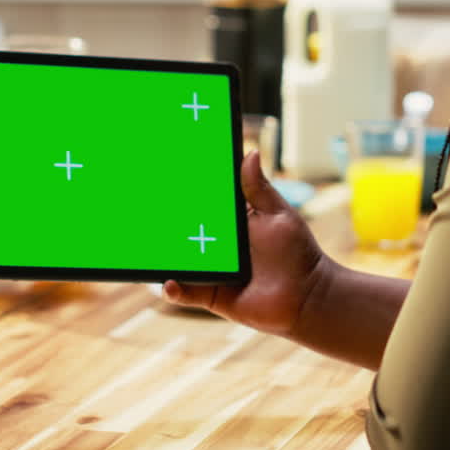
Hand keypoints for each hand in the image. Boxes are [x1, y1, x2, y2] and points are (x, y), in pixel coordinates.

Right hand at [163, 151, 333, 337]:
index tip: (163, 175)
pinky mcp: (210, 294)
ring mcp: (210, 269)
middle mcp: (215, 244)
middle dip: (163, 222)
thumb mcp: (277, 215)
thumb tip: (250, 153)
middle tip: (143, 210)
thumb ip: (258, 188)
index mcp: (229, 222)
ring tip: (146, 247)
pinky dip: (173, 289)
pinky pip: (185, 292)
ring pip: (178, 261)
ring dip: (162, 255)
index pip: (201, 204)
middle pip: (182, 231)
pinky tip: (168, 282)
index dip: (182, 192)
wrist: (307, 296)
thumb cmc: (296, 252)